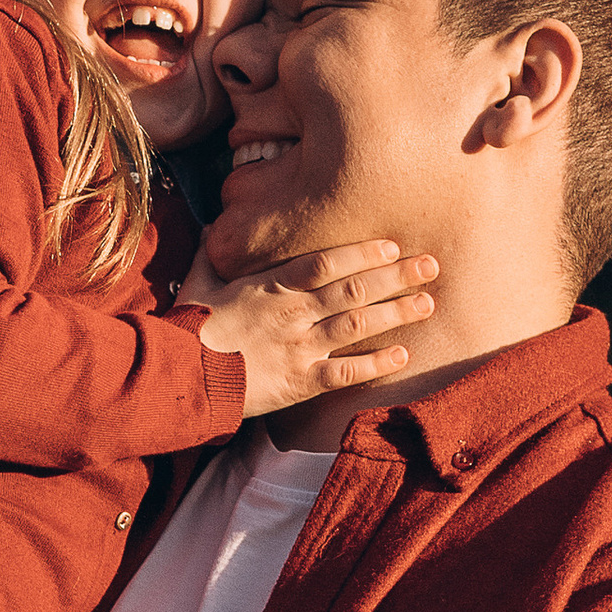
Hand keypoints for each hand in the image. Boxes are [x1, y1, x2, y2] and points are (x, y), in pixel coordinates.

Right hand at [190, 238, 436, 420]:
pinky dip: (376, 363)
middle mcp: (293, 312)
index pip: (325, 262)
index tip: (392, 245)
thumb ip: (213, 256)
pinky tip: (403, 355)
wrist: (181, 377)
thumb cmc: (188, 330)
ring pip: (358, 324)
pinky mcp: (300, 382)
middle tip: (430, 266)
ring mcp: (300, 347)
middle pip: (354, 288)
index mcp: (270, 286)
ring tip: (428, 303)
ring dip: (396, 313)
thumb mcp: (197, 285)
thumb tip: (213, 230)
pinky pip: (346, 371)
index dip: (362, 252)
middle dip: (395, 276)